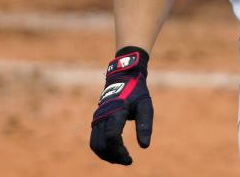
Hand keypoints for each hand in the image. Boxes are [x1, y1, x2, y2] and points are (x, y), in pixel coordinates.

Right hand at [89, 47, 152, 164]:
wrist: (123, 77)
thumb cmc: (136, 91)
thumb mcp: (145, 105)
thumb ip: (145, 124)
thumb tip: (144, 146)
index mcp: (116, 111)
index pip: (112, 137)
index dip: (119, 151)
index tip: (130, 159)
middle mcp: (103, 116)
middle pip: (102, 144)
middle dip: (113, 157)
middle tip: (127, 161)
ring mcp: (97, 118)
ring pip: (95, 144)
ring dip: (106, 155)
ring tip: (120, 159)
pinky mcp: (96, 120)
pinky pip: (94, 139)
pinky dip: (101, 149)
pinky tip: (113, 153)